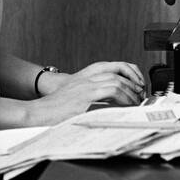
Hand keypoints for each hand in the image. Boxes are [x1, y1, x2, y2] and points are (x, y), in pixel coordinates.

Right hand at [26, 61, 146, 123]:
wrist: (38, 112)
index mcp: (85, 76)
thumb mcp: (76, 96)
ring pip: (116, 82)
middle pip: (117, 73)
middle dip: (133, 85)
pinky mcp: (84, 99)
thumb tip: (116, 105)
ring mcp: (85, 87)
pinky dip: (122, 99)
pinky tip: (126, 107)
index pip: (114, 66)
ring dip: (129, 93)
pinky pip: (109, 93)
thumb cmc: (56, 109)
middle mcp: (86, 79)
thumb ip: (94, 96)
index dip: (130, 74)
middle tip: (140, 96)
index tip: (138, 86)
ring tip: (135, 103)